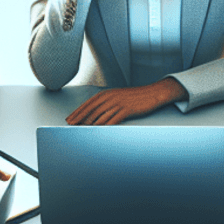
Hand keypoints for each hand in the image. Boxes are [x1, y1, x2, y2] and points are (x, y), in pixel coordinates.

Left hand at [66, 78, 185, 125]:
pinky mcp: (126, 109)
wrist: (153, 93)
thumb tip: (97, 114)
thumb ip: (107, 104)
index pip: (88, 103)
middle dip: (79, 117)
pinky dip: (104, 125)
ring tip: (80, 129)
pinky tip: (98, 130)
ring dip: (89, 122)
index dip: (78, 111)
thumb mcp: (119, 98)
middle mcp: (111, 97)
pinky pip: (113, 118)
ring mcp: (118, 103)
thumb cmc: (136, 97)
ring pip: (100, 114)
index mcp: (107, 94)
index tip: (70, 118)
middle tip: (71, 125)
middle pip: (91, 109)